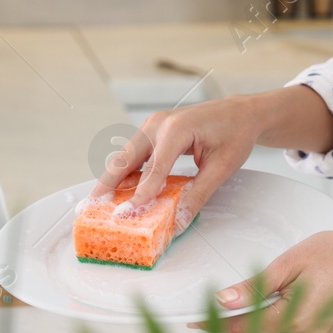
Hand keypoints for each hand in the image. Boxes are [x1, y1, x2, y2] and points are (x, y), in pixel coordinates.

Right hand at [88, 94, 261, 233]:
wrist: (240, 113)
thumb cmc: (234, 133)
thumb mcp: (222, 167)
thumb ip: (199, 194)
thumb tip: (180, 219)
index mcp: (177, 128)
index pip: (154, 166)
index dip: (141, 192)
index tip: (128, 212)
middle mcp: (159, 123)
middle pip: (127, 157)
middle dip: (108, 182)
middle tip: (92, 205)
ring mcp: (153, 125)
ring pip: (126, 155)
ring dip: (112, 177)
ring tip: (98, 201)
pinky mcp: (153, 131)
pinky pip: (135, 153)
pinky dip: (125, 171)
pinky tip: (117, 189)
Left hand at [187, 231, 332, 332]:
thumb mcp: (291, 263)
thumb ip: (257, 285)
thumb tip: (224, 300)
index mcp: (295, 320)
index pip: (241, 329)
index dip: (214, 324)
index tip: (192, 320)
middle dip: (237, 322)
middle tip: (227, 299)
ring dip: (258, 322)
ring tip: (267, 293)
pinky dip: (277, 324)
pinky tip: (284, 301)